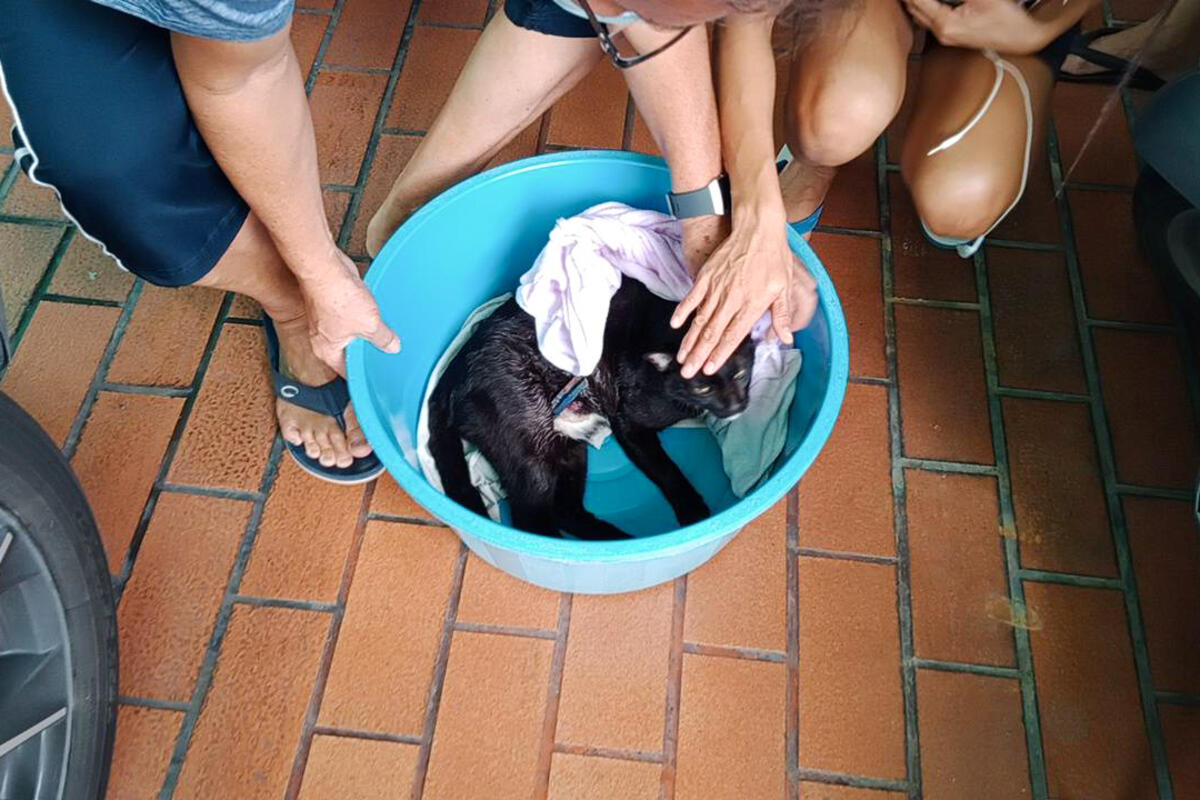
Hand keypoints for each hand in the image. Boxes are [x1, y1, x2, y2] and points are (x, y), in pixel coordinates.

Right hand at [298, 247, 399, 375]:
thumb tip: (392, 347)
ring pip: (350, 332)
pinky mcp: (332, 305)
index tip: (378, 374)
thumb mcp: (369, 325)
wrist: (326, 269)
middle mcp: (323, 338)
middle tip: (385, 350)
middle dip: (367, 349)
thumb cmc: (336, 298)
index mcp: (327, 351)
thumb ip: (383, 339)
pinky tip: (374, 311)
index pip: (347, 371)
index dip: (363, 373)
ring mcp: (327, 321)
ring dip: (365, 330)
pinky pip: (350, 315)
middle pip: (350, 351)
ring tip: (381, 329)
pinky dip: (361, 314)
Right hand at [671, 215, 817, 377]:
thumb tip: (786, 339)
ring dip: (689, 340)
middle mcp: (732, 299)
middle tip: (687, 372)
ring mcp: (717, 287)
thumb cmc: (774, 257)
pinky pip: (692, 297)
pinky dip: (683, 312)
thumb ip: (781, 316)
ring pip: (700, 320)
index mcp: (752, 304)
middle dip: (698, 355)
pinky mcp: (706, 276)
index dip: (720, 354)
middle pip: (712, 333)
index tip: (709, 368)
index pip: (732, 335)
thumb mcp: (784, 287)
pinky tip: (676, 325)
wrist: (757, 228)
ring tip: (681, 357)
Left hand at [904, 0, 1048, 53]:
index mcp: (945, 24)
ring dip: (913, 1)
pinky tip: (920, 1)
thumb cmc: (1007, 18)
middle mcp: (941, 33)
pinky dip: (922, 5)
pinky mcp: (949, 35)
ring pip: (918, 14)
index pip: (917, 1)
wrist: (1021, 38)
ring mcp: (944, 36)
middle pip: (913, 7)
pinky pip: (927, 17)